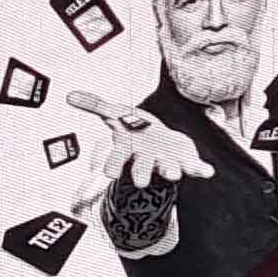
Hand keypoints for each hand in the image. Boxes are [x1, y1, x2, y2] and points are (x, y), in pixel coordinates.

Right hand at [65, 89, 209, 194]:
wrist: (160, 142)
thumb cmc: (136, 130)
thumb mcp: (116, 114)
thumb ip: (95, 105)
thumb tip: (70, 95)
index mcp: (129, 150)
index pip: (116, 160)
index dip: (112, 166)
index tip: (109, 173)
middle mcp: (146, 159)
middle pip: (142, 169)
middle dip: (142, 173)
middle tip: (142, 181)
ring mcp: (166, 161)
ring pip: (167, 169)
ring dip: (170, 171)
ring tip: (174, 174)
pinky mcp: (185, 161)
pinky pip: (193, 167)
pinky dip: (200, 170)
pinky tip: (207, 171)